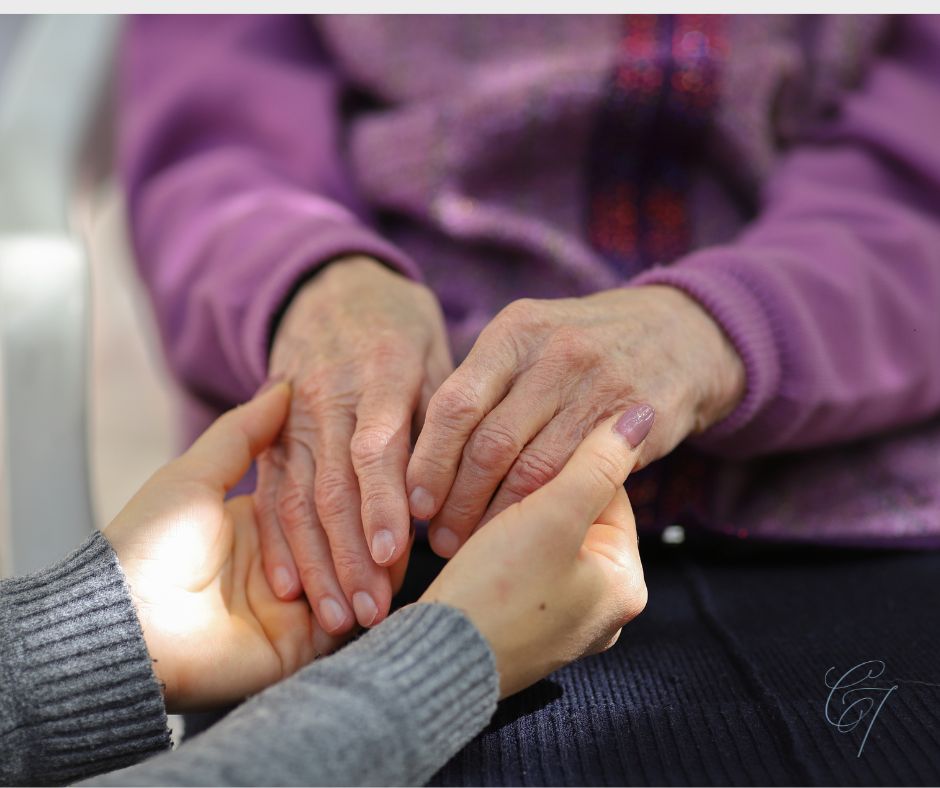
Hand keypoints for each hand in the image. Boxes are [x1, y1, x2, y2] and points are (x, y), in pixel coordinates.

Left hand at [105, 383, 410, 711]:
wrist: (126, 619)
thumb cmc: (151, 541)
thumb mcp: (197, 474)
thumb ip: (243, 434)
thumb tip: (283, 386)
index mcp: (259, 526)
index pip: (321, 501)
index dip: (353, 488)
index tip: (385, 469)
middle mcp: (282, 567)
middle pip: (343, 543)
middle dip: (374, 531)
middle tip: (407, 509)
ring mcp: (292, 610)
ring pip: (352, 582)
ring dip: (377, 568)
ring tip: (403, 548)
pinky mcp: (297, 647)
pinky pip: (344, 625)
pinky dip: (366, 603)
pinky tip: (388, 582)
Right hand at [256, 256, 452, 634]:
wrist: (330, 289)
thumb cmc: (399, 329)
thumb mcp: (432, 353)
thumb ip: (441, 418)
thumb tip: (458, 492)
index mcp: (379, 373)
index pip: (377, 447)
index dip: (383, 503)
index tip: (396, 556)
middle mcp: (328, 398)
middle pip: (333, 485)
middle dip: (351, 554)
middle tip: (372, 613)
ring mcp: (292, 418)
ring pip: (297, 498)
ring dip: (316, 562)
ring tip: (336, 617)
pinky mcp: (270, 435)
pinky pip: (270, 492)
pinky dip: (277, 542)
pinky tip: (288, 586)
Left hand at [407, 285, 744, 556]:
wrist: (681, 335)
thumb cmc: (581, 348)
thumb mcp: (531, 341)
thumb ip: (483, 385)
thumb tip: (419, 454)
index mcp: (515, 332)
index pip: (455, 404)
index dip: (429, 461)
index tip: (414, 502)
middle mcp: (555, 354)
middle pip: (488, 444)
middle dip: (457, 500)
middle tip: (439, 536)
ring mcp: (599, 387)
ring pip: (532, 471)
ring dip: (496, 517)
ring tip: (473, 542)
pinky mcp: (635, 423)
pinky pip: (578, 480)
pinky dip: (544, 512)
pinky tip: (524, 531)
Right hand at [420, 406, 651, 696]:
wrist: (434, 662)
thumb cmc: (497, 592)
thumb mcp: (553, 516)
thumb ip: (597, 462)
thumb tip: (642, 416)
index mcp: (626, 585)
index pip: (610, 495)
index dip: (567, 464)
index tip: (528, 451)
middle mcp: (603, 609)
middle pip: (578, 519)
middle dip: (538, 495)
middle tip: (498, 483)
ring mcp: (562, 623)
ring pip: (545, 542)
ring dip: (514, 519)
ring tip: (479, 514)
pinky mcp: (524, 628)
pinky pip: (522, 570)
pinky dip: (499, 550)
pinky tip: (473, 544)